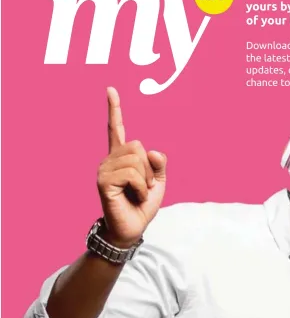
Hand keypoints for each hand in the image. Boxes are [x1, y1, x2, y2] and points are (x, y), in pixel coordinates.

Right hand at [97, 87, 166, 248]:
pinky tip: (133, 197)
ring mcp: (104, 169)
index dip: (114, 109)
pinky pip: (132, 174)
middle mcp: (109, 159)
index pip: (117, 129)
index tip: (111, 89)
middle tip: (144, 186)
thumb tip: (152, 150)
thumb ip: (158, 163)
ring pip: (136, 159)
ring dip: (146, 180)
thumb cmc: (142, 205)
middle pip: (138, 145)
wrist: (132, 228)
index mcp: (121, 157)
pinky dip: (141, 187)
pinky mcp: (103, 181)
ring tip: (138, 193)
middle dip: (149, 168)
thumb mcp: (158, 181)